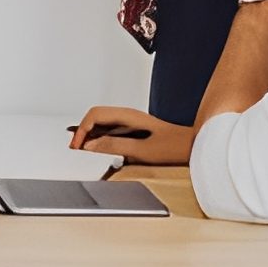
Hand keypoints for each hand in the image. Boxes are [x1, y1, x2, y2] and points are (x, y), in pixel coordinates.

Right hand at [69, 106, 195, 163]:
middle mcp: (127, 115)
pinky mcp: (133, 129)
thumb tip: (92, 146)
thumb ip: (115, 147)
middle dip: (82, 130)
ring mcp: (130, 121)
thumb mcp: (142, 151)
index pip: (95, 115)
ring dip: (90, 134)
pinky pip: (110, 129)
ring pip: (101, 122)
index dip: (82, 130)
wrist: (192, 145)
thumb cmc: (173, 146)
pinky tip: (97, 147)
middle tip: (75, 147)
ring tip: (82, 148)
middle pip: (95, 116)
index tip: (77, 146)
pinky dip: (99, 137)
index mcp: (128, 115)